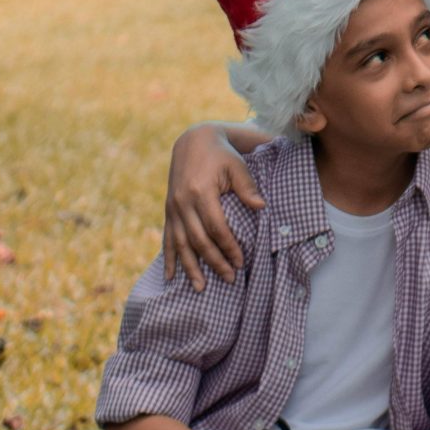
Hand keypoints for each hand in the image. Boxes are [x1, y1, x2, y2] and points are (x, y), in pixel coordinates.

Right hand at [164, 125, 263, 289]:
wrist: (193, 141)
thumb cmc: (222, 154)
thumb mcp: (237, 165)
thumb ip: (247, 187)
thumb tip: (261, 207)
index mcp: (201, 192)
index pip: (216, 227)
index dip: (228, 247)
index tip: (241, 262)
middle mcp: (182, 202)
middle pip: (198, 240)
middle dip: (214, 261)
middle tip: (230, 279)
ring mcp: (173, 207)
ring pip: (180, 244)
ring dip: (190, 267)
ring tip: (200, 288)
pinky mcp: (168, 210)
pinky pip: (168, 238)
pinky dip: (169, 258)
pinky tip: (170, 277)